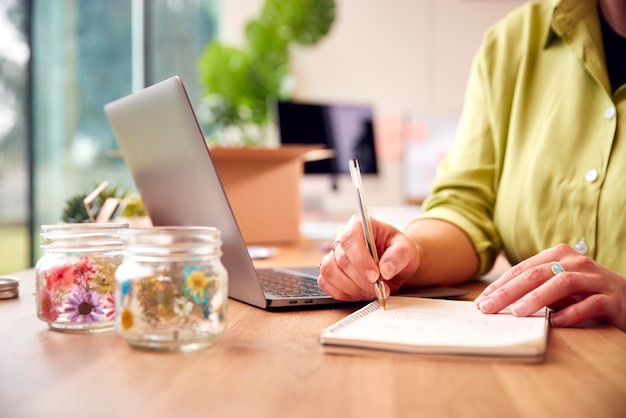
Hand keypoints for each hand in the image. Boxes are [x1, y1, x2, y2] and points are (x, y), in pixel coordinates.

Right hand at [317, 215, 419, 301]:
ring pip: (329, 271)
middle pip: (341, 259)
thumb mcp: (407, 249)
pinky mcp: (329, 270)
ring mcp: (333, 254)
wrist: (394, 262)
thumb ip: (399, 255)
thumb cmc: (398, 251)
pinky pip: (325, 283)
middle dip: (361, 280)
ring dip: (350, 288)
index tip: (375, 276)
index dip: (360, 260)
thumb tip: (386, 269)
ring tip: (369, 291)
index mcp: (359, 225)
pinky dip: (342, 293)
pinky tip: (358, 293)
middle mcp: (341, 237)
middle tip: (378, 289)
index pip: (350, 239)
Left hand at [475, 244, 625, 330]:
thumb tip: (497, 302)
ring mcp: (595, 279)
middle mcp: (576, 262)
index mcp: (558, 256)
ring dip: (537, 298)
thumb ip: (534, 289)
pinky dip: (571, 313)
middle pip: (536, 274)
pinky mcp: (612, 298)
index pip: (522, 269)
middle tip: (489, 308)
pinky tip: (555, 322)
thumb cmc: (584, 293)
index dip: (500, 285)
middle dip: (509, 291)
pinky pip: (590, 304)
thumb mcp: (556, 287)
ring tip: (518, 312)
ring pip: (562, 283)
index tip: (482, 301)